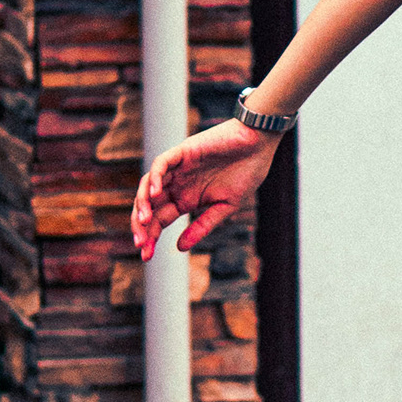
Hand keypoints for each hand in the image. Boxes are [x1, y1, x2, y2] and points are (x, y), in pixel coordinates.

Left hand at [132, 118, 278, 260]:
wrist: (260, 145)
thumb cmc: (247, 173)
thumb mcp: (225, 207)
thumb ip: (202, 226)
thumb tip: (179, 248)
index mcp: (185, 199)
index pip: (160, 220)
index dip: (151, 237)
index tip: (147, 256)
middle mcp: (177, 185)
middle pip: (148, 206)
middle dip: (142, 226)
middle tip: (141, 245)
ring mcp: (178, 168)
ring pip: (148, 186)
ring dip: (142, 203)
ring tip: (145, 222)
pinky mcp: (183, 151)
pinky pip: (161, 164)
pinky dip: (155, 177)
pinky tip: (157, 194)